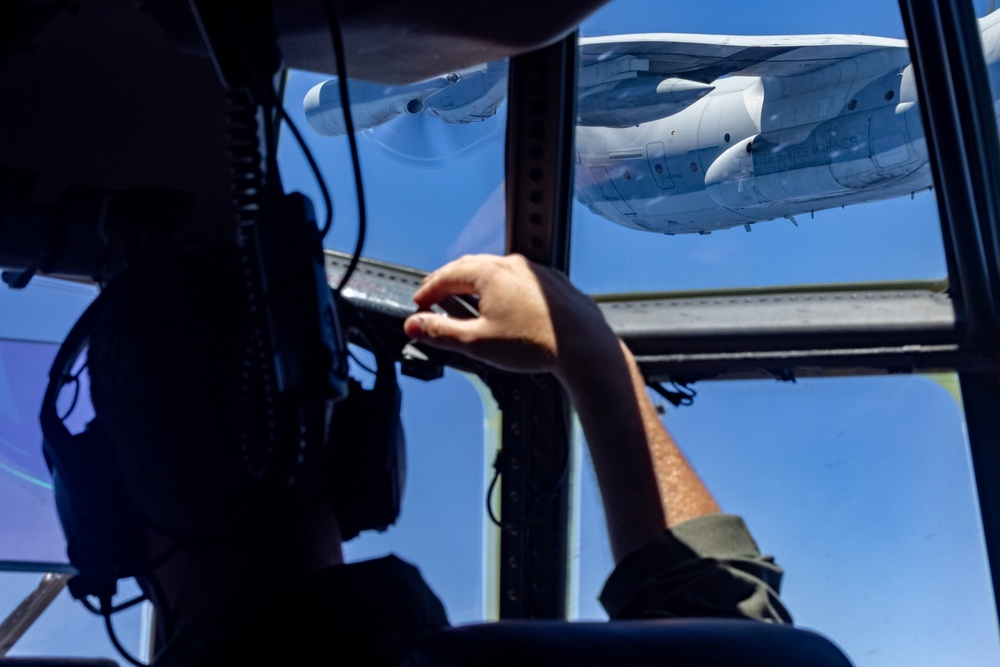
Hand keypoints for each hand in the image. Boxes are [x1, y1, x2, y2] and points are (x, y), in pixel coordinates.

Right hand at [403, 254, 618, 379]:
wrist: (584, 346)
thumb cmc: (533, 343)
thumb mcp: (477, 342)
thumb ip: (441, 332)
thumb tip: (413, 326)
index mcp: (489, 273)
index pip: (446, 275)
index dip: (428, 291)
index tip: (418, 305)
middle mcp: (512, 265)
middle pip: (470, 268)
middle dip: (449, 283)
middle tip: (434, 298)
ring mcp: (535, 272)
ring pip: (496, 273)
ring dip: (475, 285)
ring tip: (464, 302)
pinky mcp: (553, 283)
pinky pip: (518, 281)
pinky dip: (501, 290)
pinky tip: (502, 307)